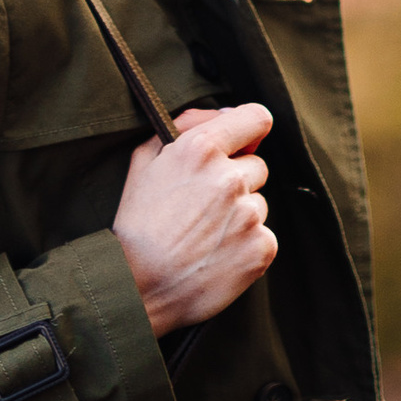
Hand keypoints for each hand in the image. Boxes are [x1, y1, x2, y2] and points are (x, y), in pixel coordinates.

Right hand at [113, 102, 277, 335]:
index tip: (243, 142)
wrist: (137, 287)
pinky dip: (245, 245)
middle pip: (256, 166)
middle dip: (236, 180)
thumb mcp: (144, 161)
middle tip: (204, 206)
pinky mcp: (262, 248)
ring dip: (240, 215)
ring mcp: (249, 214)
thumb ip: (186, 127)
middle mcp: (230, 178)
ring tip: (205, 235)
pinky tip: (216, 255)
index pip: (256, 118)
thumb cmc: (136, 225)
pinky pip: (264, 236)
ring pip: (259, 203)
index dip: (249, 130)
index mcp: (201, 149)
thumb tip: (224, 113)